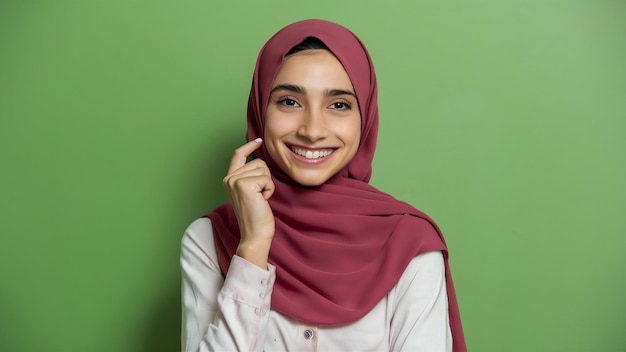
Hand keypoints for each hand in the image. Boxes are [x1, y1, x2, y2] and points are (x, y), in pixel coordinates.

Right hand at [223, 138, 274, 268]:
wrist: (254, 235)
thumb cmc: (256, 216)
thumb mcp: (251, 192)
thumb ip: (250, 176)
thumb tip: (260, 160)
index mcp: (229, 179)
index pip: (238, 155)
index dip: (249, 146)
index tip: (259, 140)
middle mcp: (229, 178)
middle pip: (258, 162)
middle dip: (265, 178)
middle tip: (259, 197)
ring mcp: (235, 181)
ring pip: (263, 169)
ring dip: (268, 184)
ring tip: (260, 199)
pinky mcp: (245, 185)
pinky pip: (267, 178)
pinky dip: (270, 189)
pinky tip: (263, 201)